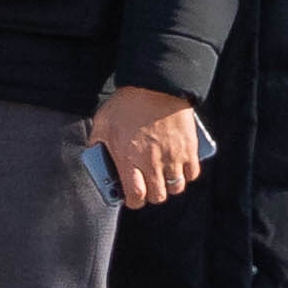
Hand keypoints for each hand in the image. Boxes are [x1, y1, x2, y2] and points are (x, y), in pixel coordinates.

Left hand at [90, 84, 207, 207]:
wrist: (156, 85)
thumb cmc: (126, 103)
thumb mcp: (102, 123)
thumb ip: (98, 143)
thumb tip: (96, 156)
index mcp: (128, 159)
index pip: (135, 196)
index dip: (133, 201)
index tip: (131, 198)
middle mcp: (152, 163)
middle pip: (157, 196)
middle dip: (151, 194)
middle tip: (146, 186)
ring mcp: (173, 157)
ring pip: (176, 188)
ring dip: (169, 186)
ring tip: (162, 178)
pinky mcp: (189, 149)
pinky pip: (192, 173)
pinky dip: (186, 175)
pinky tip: (178, 168)